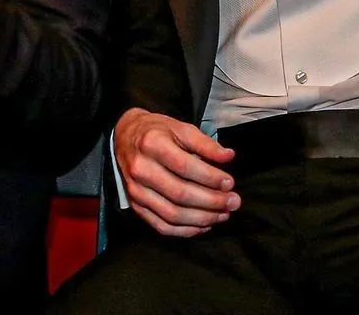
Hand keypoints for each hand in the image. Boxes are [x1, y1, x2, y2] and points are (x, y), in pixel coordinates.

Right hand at [114, 107, 240, 237]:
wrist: (126, 137)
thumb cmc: (156, 132)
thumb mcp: (180, 128)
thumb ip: (205, 143)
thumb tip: (228, 157)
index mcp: (152, 144)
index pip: (185, 167)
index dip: (210, 178)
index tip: (230, 182)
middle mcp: (141, 169)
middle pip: (180, 193)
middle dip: (212, 201)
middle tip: (233, 202)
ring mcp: (136, 190)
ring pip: (172, 214)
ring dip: (202, 218)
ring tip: (223, 214)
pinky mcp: (136, 205)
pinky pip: (162, 226)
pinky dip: (186, 230)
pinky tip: (204, 224)